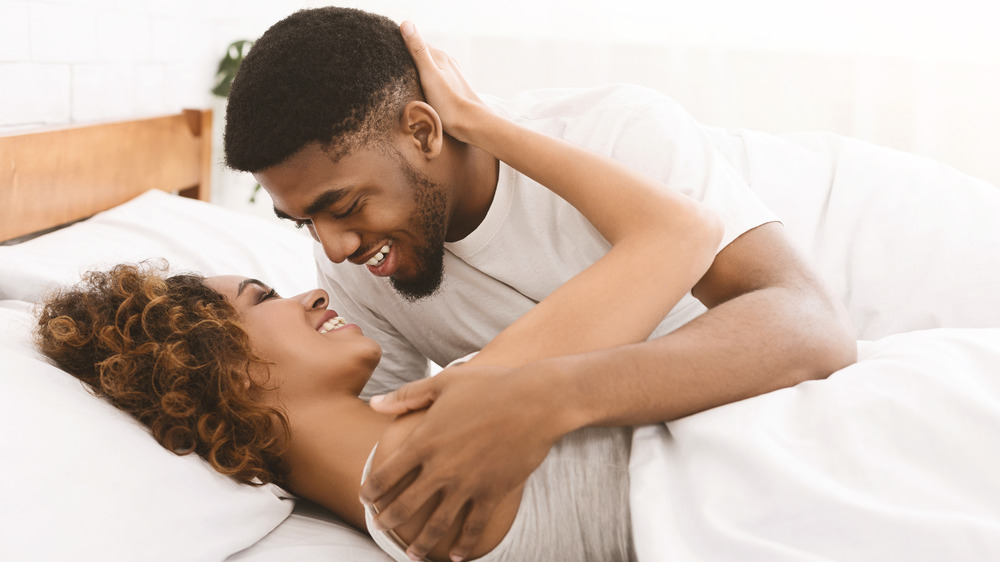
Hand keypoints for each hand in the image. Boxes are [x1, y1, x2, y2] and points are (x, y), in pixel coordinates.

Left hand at [363, 363, 564, 560]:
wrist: (536, 401)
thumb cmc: (490, 385)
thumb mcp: (444, 382)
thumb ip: (406, 395)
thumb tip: (374, 404)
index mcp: (424, 441)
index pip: (386, 474)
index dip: (371, 490)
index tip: (365, 498)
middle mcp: (441, 468)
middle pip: (405, 505)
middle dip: (388, 520)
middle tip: (380, 528)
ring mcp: (467, 484)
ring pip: (437, 524)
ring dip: (421, 543)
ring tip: (412, 554)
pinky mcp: (492, 493)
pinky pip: (473, 527)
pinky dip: (464, 544)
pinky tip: (457, 556)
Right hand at [400, 21, 488, 143]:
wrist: (472, 124)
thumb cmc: (449, 103)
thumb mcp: (429, 75)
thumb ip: (418, 51)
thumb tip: (406, 23)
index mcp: (439, 56)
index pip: (416, 41)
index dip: (401, 43)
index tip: (386, 49)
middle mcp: (447, 61)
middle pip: (424, 53)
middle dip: (409, 56)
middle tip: (392, 64)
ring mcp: (452, 73)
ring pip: (430, 65)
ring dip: (418, 68)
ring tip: (405, 76)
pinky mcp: (454, 86)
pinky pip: (436, 76)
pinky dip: (427, 78)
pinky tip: (422, 86)